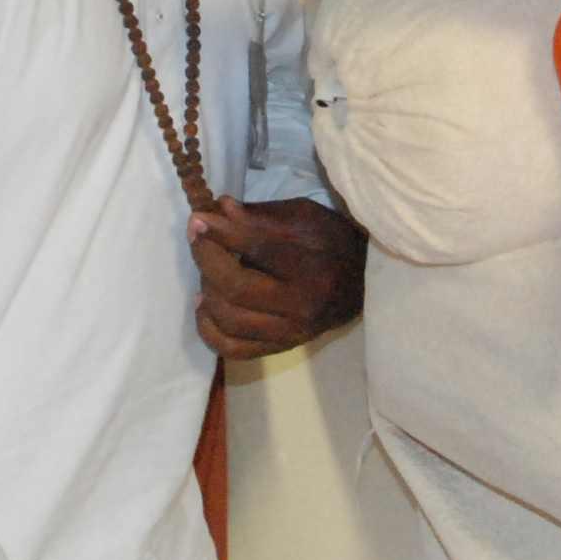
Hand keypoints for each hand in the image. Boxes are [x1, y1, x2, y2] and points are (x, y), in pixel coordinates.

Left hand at [191, 196, 366, 359]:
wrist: (363, 282)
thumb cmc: (331, 241)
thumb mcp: (304, 216)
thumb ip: (260, 216)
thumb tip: (218, 210)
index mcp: (313, 266)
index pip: (258, 248)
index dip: (221, 233)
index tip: (198, 218)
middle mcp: (302, 306)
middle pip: (236, 287)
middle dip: (207, 258)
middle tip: (197, 237)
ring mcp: (290, 333)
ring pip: (229, 320)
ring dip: (207, 290)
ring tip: (206, 270)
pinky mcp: (280, 348)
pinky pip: (233, 349)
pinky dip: (209, 329)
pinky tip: (204, 305)